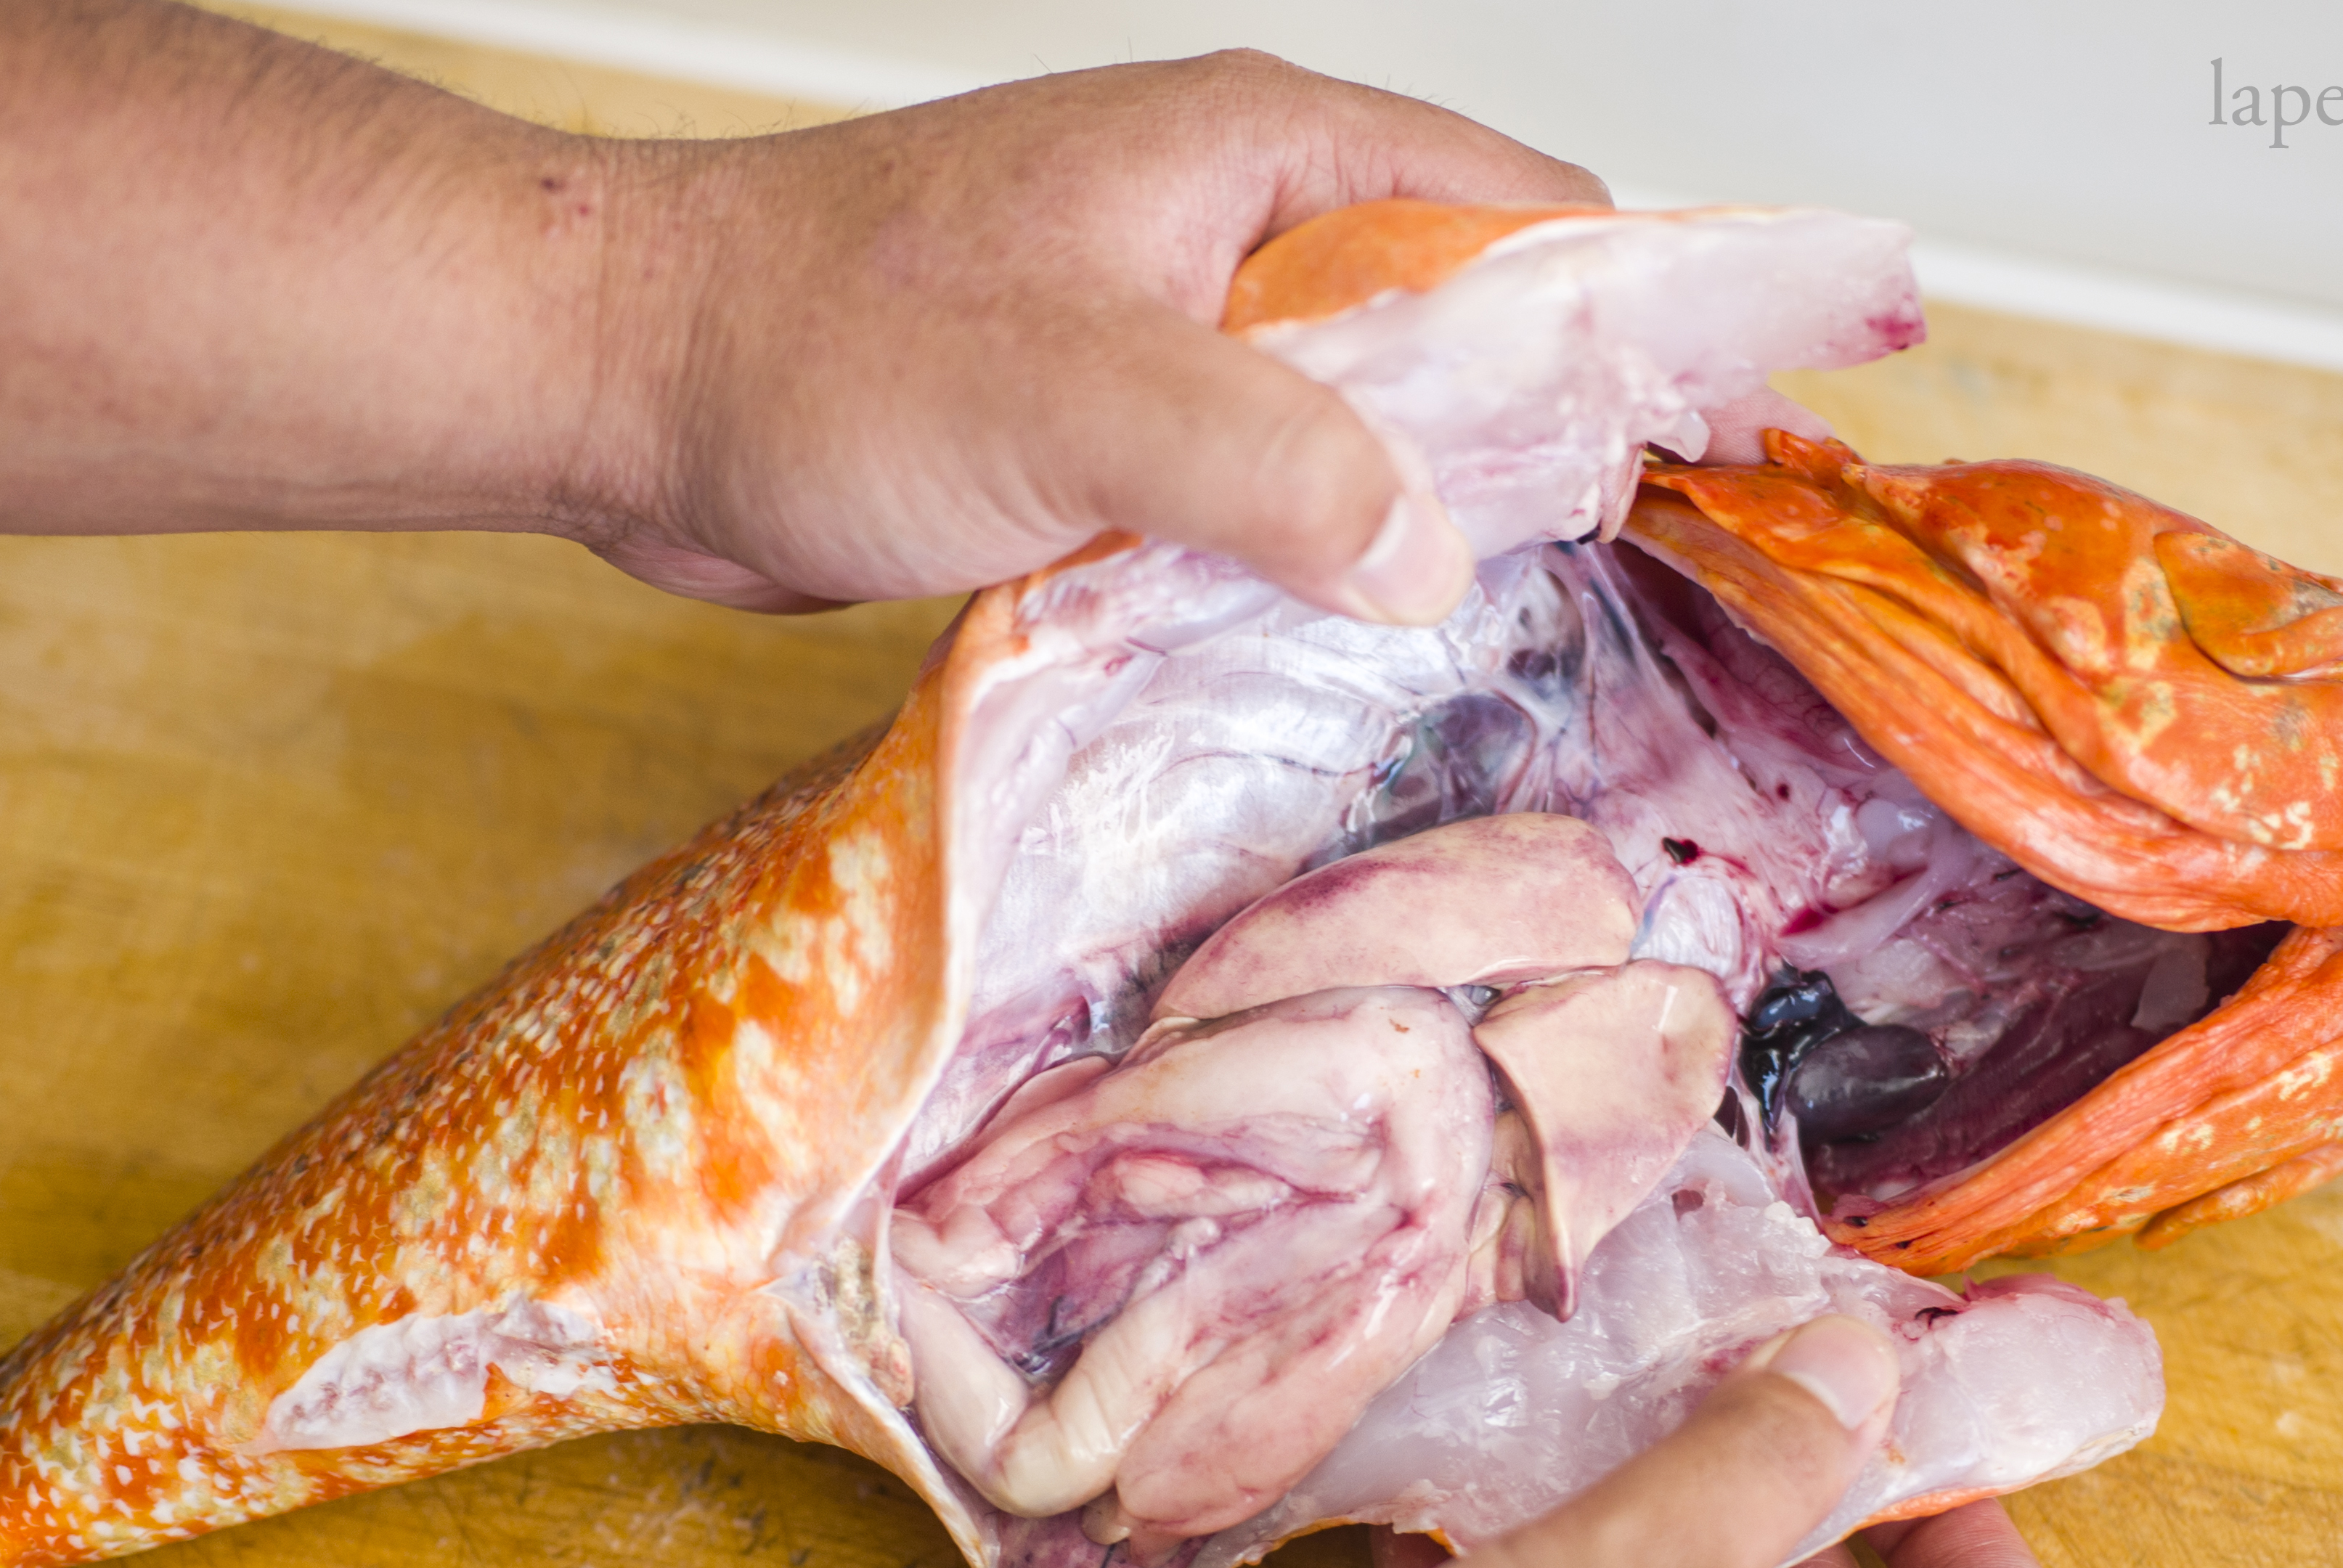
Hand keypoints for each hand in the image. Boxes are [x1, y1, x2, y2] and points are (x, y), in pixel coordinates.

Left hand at [580, 56, 1602, 616]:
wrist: (639, 381)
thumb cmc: (823, 341)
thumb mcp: (1078, 395)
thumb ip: (1272, 462)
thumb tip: (1431, 555)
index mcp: (1263, 153)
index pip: (1523, 211)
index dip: (1632, 319)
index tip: (1702, 437)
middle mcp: (1235, 223)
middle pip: (1459, 323)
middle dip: (1530, 441)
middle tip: (1587, 569)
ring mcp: (1173, 319)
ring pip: (1357, 417)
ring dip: (1403, 513)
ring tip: (1467, 622)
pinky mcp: (1110, 417)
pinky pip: (1256, 482)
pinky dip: (1296, 552)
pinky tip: (1316, 639)